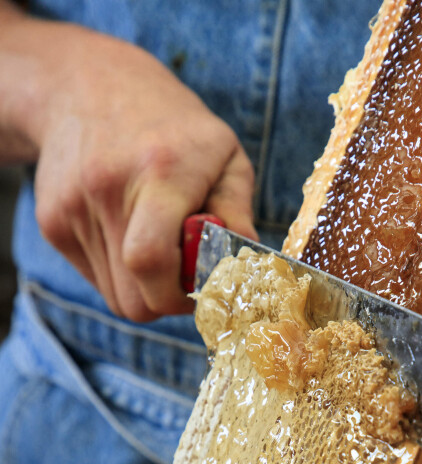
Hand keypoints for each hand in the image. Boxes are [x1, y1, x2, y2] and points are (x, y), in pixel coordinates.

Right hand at [8, 20, 256, 320]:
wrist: (86, 86)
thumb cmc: (173, 128)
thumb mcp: (224, 154)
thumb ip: (238, 213)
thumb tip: (249, 268)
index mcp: (159, 171)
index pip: (151, 261)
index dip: (180, 294)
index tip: (205, 283)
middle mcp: (108, 190)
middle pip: (135, 300)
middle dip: (167, 299)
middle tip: (187, 273)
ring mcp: (72, 209)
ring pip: (117, 298)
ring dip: (145, 288)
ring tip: (159, 244)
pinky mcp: (53, 224)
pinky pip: (97, 280)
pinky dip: (120, 273)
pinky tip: (130, 233)